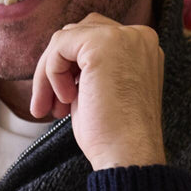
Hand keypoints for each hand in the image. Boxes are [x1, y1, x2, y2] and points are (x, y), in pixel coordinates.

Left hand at [30, 13, 166, 170]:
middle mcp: (137, 36)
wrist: (127, 156)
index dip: (71, 70)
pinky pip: (60, 46)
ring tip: (54, 109)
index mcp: (141, 49)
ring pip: (66, 38)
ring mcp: (123, 37)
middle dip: (58, 69)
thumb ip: (88, 71)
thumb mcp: (101, 93)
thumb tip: (58, 62)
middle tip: (49, 107)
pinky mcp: (102, 44)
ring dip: (50, 74)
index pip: (95, 40)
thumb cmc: (114, 137)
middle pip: (79, 33)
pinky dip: (52, 74)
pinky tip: (64, 102)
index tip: (61, 104)